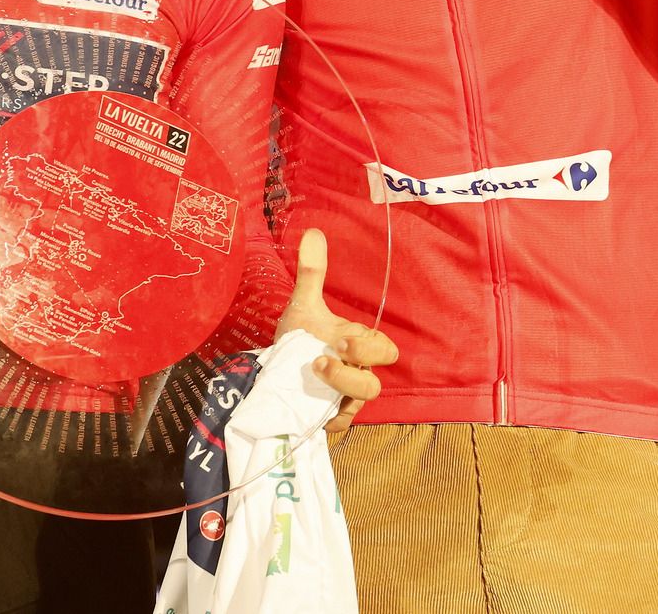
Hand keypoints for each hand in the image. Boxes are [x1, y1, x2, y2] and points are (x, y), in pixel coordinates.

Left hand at [274, 228, 397, 429]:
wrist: (272, 371)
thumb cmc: (298, 339)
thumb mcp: (303, 306)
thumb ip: (312, 272)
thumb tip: (313, 232)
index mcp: (357, 346)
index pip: (385, 350)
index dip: (370, 347)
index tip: (342, 338)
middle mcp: (356, 372)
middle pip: (377, 380)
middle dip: (356, 367)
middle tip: (327, 354)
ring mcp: (345, 398)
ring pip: (363, 400)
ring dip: (341, 385)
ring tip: (313, 371)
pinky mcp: (330, 418)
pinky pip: (341, 424)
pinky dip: (329, 417)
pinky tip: (310, 405)